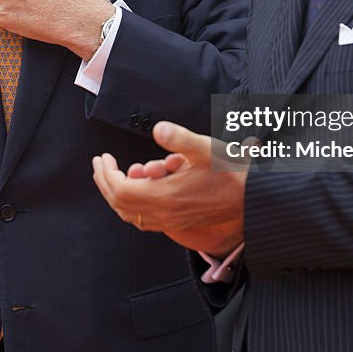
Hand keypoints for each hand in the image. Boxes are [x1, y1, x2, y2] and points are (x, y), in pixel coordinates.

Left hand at [91, 121, 245, 256]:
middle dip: (105, 183)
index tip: (103, 158)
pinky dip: (133, 204)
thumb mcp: (206, 148)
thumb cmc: (230, 173)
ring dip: (118, 194)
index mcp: (167, 196)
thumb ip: (180, 139)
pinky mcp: (178, 222)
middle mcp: (165, 214)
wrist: (251, 198)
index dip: (106, 175)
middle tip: (101, 165)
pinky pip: (144, 219)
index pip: (121, 191)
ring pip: (131, 215)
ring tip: (115, 174)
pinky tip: (138, 187)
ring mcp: (171, 221)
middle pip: (120, 204)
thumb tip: (158, 129)